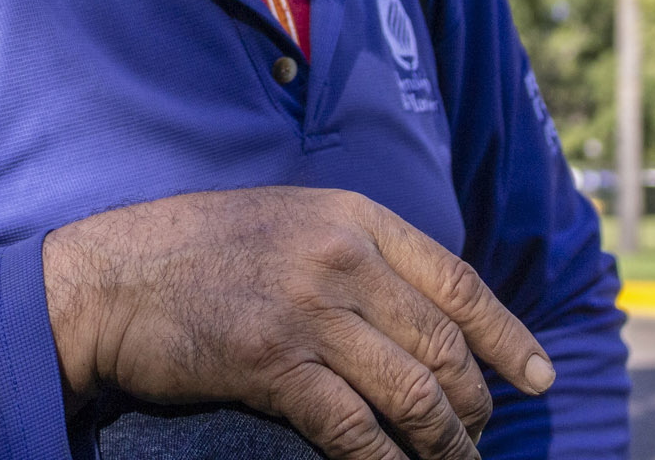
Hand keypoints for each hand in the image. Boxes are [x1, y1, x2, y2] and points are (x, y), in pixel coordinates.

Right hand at [41, 186, 554, 459]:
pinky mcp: (272, 363)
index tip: (541, 376)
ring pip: (412, 392)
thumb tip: (426, 310)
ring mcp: (309, 310)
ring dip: (443, 444)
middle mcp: (343, 258)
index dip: (508, 336)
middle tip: (480, 436)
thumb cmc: (201, 251)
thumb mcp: (292, 224)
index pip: (458, 282)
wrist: (114, 274)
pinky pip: (354, 429)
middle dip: (475, 404)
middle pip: (444, 345)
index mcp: (355, 218)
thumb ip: (358, 254)